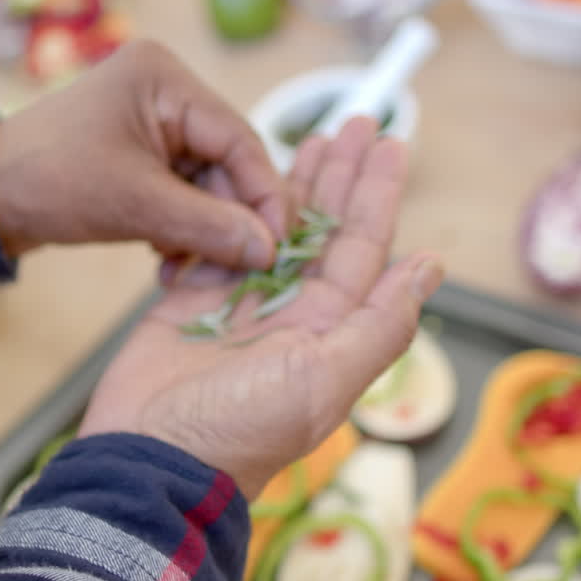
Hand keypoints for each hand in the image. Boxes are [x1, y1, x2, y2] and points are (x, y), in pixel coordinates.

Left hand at [0, 40, 286, 270]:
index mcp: (166, 79)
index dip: (265, 196)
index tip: (278, 246)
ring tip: (184, 270)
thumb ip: (210, 227)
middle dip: (229, 220)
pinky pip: (183, 193)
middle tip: (236, 270)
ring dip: (203, 232)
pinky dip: (182, 228)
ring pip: (208, 185)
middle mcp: (166, 91)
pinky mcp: (142, 154)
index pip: (239, 139)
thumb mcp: (137, 206)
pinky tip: (167, 258)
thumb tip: (270, 251)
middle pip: (228, 164)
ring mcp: (154, 123)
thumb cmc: (52, 184)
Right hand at [79, 119, 443, 499]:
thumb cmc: (238, 429)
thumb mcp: (324, 381)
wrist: (150, 457)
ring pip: (276, 232)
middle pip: (325, 231)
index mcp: (330, 331)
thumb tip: (430, 267)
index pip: (363, 248)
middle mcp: (292, 316)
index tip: (390, 144)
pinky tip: (245, 178)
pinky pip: (222, 244)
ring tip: (310, 138)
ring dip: (293, 185)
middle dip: (341, 177)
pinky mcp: (193, 303)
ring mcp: (242, 308)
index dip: (377, 194)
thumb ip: (381, 325)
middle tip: (355, 122)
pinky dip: (235, 211)